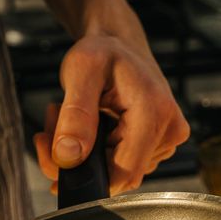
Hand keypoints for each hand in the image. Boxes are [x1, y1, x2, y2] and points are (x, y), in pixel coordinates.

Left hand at [33, 29, 188, 194]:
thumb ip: (75, 115)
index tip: (55, 156)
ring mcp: (165, 141)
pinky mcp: (157, 145)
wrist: (120, 43)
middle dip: (78, 160)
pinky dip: (95, 152)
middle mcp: (168, 132)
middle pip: (117, 176)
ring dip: (84, 155)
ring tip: (67, 120)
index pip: (123, 173)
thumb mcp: (81, 71)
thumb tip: (68, 157)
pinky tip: (85, 128)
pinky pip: (121, 164)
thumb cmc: (103, 52)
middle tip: (52, 128)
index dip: (86, 176)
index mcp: (155, 113)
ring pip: (116, 172)